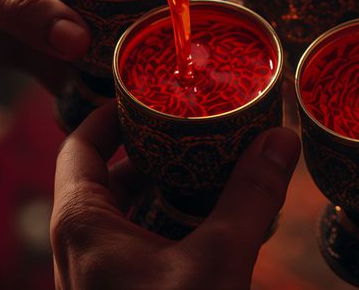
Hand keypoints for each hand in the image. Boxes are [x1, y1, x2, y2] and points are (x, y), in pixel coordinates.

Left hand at [51, 105, 299, 289]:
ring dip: (162, 187)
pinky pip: (134, 245)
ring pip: (122, 213)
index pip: (80, 143)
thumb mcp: (220, 261)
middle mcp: (78, 246)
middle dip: (150, 148)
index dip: (111, 110)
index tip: (149, 88)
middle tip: (193, 120)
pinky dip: (166, 224)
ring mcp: (95, 277)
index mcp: (82, 224)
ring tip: (209, 162)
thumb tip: (280, 140)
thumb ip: (251, 197)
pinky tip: (209, 221)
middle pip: (105, 175)